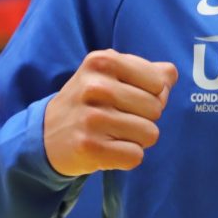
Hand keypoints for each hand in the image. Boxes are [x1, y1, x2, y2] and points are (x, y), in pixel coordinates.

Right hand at [44, 50, 177, 176]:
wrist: (46, 135)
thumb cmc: (90, 101)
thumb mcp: (111, 74)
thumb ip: (148, 70)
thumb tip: (171, 76)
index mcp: (103, 61)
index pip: (159, 82)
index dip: (153, 94)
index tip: (131, 97)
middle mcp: (95, 86)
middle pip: (156, 108)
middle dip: (145, 117)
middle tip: (120, 117)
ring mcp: (91, 118)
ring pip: (150, 134)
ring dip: (137, 138)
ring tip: (114, 133)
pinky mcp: (89, 147)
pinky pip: (135, 156)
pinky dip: (127, 156)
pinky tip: (108, 148)